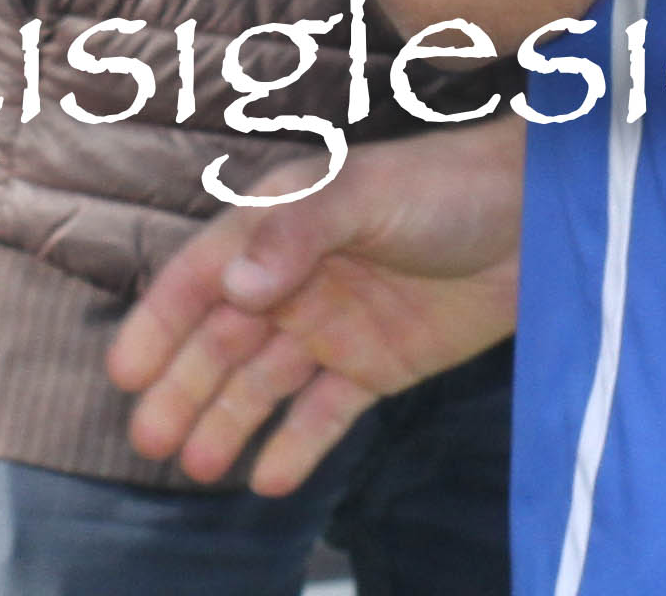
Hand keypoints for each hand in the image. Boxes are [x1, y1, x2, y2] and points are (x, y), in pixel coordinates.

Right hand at [107, 120, 525, 495]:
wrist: (539, 219)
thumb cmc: (445, 185)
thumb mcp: (364, 194)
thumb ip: (297, 234)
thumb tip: (234, 285)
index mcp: (278, 225)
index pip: (202, 278)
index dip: (161, 324)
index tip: (126, 372)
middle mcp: (295, 279)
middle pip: (224, 342)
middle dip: (183, 389)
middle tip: (147, 440)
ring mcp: (336, 327)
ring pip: (264, 384)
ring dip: (228, 423)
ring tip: (197, 467)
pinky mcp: (380, 367)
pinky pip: (325, 414)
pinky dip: (296, 446)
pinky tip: (267, 480)